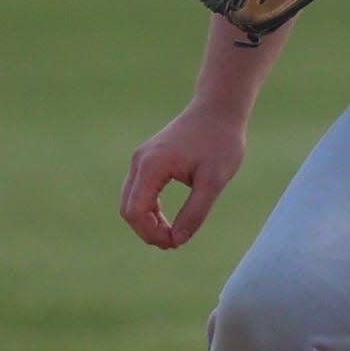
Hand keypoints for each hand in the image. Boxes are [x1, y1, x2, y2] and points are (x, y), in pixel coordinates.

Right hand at [120, 104, 245, 248]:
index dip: (151, 234)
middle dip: (147, 231)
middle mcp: (140, 160)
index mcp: (152, 165)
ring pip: (131, 201)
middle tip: (174, 243)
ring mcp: (142, 157)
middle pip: (128, 209)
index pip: (136, 212)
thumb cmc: (220, 141)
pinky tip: (168, 220)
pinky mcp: (149, 158)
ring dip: (147, 222)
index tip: (176, 242)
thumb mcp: (214, 180)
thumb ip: (195, 212)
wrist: (219, 107)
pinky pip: (139, 192)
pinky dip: (149, 209)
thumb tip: (177, 241)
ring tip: (172, 236)